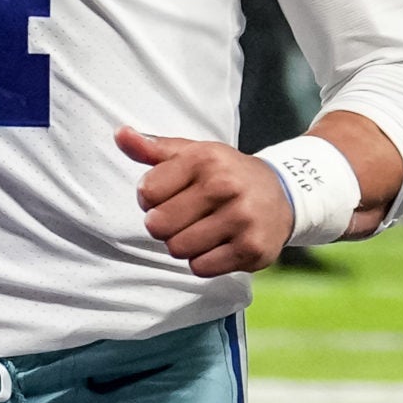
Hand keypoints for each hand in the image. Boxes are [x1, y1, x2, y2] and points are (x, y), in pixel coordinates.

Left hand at [115, 127, 292, 276]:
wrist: (283, 193)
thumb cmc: (225, 173)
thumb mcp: (192, 153)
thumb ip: (152, 148)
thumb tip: (120, 134)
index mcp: (205, 158)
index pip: (147, 192)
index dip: (150, 199)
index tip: (168, 195)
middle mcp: (225, 186)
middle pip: (159, 225)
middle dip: (164, 225)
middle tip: (183, 217)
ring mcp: (242, 219)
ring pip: (178, 249)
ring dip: (182, 244)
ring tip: (201, 230)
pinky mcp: (252, 250)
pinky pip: (201, 268)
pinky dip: (202, 261)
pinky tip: (217, 244)